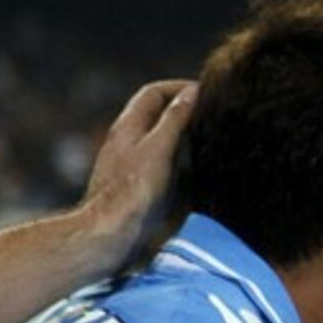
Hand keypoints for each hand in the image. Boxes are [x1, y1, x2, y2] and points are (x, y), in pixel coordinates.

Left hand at [82, 79, 196, 266]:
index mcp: (128, 127)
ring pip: (159, 141)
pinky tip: (197, 172)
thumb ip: (174, 119)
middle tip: (213, 115)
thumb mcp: (158, 149)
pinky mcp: (136, 188)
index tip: (206, 92)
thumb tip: (192, 91)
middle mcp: (126, 142)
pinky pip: (161, 165)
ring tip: (211, 140)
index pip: (153, 93)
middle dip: (183, 111)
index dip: (179, 88)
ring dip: (183, 137)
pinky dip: (180, 162)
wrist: (109, 234)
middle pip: (155, 116)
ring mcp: (129, 165)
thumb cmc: (133, 191)